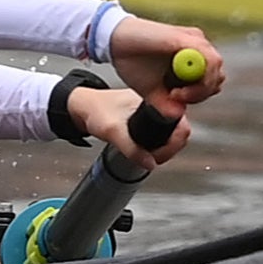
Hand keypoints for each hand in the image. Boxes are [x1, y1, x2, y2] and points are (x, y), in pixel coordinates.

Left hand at [64, 82, 186, 172]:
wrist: (82, 107)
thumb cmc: (95, 109)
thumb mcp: (112, 131)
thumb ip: (132, 148)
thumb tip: (150, 163)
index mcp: (155, 100)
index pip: (180, 124)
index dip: (174, 143)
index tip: (160, 155)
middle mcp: (158, 104)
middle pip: (179, 130)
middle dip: (169, 148)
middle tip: (155, 159)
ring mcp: (154, 111)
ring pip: (170, 133)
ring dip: (164, 147)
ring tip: (152, 157)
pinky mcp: (146, 117)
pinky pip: (160, 133)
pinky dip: (157, 144)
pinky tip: (148, 151)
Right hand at [112, 19, 221, 103]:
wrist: (113, 40)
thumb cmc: (132, 61)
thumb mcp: (151, 90)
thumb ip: (167, 104)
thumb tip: (179, 116)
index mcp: (191, 57)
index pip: (211, 80)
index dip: (200, 95)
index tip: (176, 99)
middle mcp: (196, 46)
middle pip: (217, 74)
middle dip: (201, 92)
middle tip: (176, 98)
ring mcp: (194, 39)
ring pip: (216, 67)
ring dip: (200, 87)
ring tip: (176, 94)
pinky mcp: (186, 37)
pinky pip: (208, 58)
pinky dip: (197, 77)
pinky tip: (177, 87)